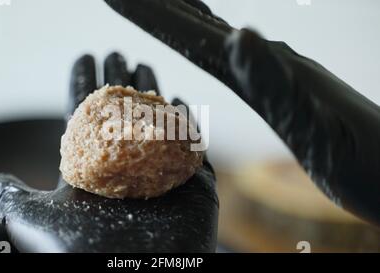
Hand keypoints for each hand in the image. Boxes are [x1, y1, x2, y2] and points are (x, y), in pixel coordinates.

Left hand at [0, 52, 217, 252]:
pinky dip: (188, 124)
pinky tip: (181, 101)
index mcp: (93, 170)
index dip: (85, 85)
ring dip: (153, 94)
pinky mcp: (190, 185)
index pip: (87, 117)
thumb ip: (11, 197)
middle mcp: (125, 169)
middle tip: (122, 57)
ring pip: (156, 125)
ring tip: (147, 68)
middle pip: (124, 115)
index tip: (87, 59)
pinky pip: (191, 148)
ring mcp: (159, 174)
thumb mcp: (32, 220)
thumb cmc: (78, 251)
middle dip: (123, 83)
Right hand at [104, 0, 379, 225]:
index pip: (199, 36)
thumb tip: (241, 36)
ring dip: (181, 18)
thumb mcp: (320, 129)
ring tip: (157, 6)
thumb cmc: (364, 160)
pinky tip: (213, 40)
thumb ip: (278, 84)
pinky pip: (235, 56)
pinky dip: (212, 42)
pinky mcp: (283, 85)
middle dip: (157, 8)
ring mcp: (277, 70)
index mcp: (267, 72)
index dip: (155, 15)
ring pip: (217, 36)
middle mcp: (269, 62)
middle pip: (201, 27)